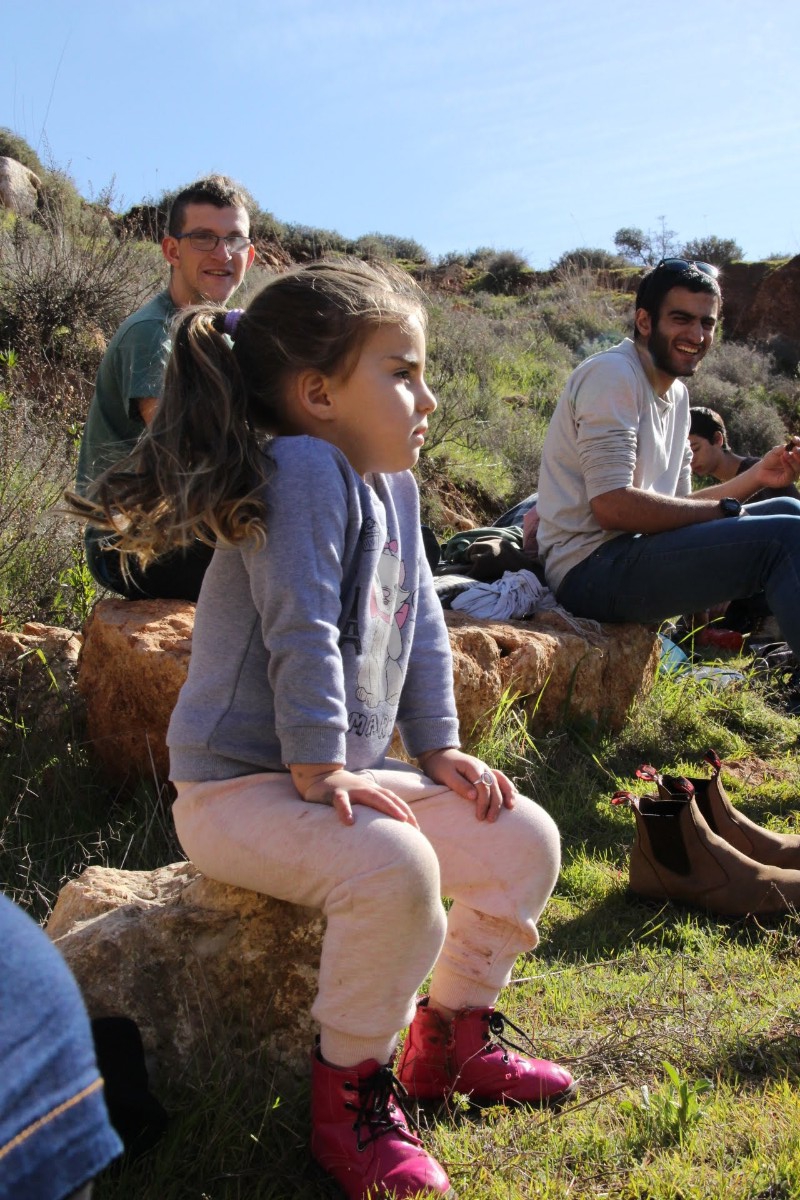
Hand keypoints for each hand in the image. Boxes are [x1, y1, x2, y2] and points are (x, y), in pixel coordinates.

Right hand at [290, 764, 418, 828]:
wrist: (319, 776)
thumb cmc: (343, 792)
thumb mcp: (360, 798)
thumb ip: (371, 808)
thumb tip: (385, 829)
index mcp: (372, 790)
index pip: (393, 800)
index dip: (406, 811)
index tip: (417, 828)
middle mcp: (365, 788)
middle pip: (387, 798)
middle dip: (402, 810)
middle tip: (414, 826)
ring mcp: (351, 789)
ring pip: (371, 797)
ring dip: (387, 807)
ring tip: (399, 819)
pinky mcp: (335, 793)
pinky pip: (341, 802)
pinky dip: (345, 810)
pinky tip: (349, 823)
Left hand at [417, 747, 515, 821]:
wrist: (439, 755)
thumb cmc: (440, 767)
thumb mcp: (446, 776)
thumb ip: (459, 785)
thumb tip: (474, 797)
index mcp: (473, 767)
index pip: (483, 786)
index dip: (483, 802)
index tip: (480, 817)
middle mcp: (482, 767)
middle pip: (494, 786)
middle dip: (495, 804)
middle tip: (491, 820)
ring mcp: (485, 769)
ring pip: (501, 780)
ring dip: (507, 794)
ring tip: (511, 807)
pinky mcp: (485, 772)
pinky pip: (500, 778)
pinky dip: (508, 787)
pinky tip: (513, 796)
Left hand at [756, 439, 799, 488]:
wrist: (760, 470)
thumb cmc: (770, 460)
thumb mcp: (776, 452)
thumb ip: (784, 448)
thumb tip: (793, 444)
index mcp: (796, 456)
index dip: (799, 444)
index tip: (794, 439)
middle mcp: (797, 465)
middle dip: (799, 453)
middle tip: (794, 448)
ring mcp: (794, 473)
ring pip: (798, 467)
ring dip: (792, 459)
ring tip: (785, 454)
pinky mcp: (788, 480)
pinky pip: (790, 473)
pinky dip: (787, 465)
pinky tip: (782, 458)